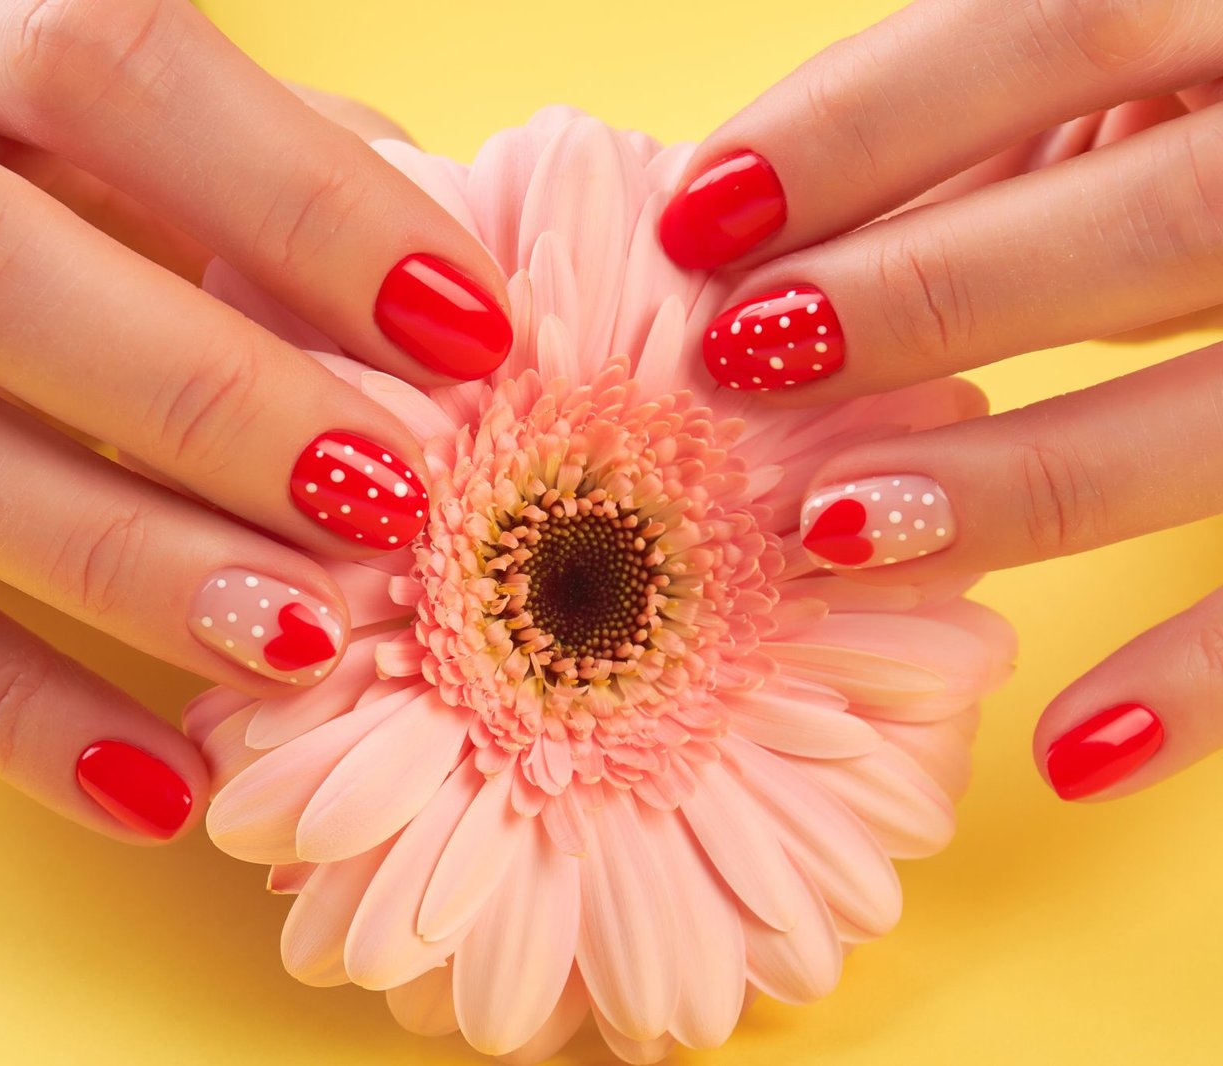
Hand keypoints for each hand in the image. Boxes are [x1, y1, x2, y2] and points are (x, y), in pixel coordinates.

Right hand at [0, 0, 512, 842]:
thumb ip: (302, 192)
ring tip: (298, 648)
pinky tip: (160, 786)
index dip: (299, 203)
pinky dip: (7, 705)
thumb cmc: (47, 142)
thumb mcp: (170, 126)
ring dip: (114, 562)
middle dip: (197, 398)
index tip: (473, 333)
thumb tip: (474, 336)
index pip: (110, 69)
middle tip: (387, 505)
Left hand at [655, 0, 1222, 801]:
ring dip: (1019, 483)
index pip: (1059, 27)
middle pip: (1156, 218)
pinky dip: (1205, 685)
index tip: (695, 220)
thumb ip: (972, 126)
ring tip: (834, 530)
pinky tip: (1068, 753)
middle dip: (930, 296)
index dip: (864, 123)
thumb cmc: (1185, 125)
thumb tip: (737, 231)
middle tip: (748, 360)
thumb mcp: (1112, 82)